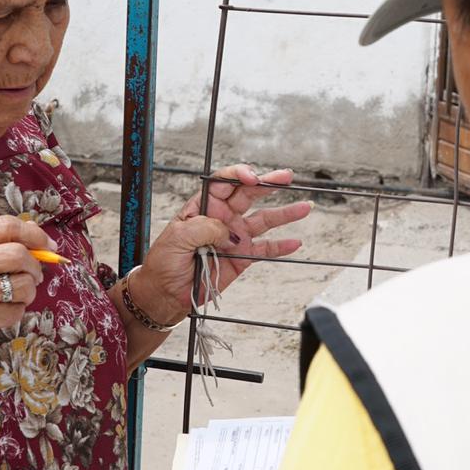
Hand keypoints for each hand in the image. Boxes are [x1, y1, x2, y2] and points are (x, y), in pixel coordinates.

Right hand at [0, 216, 51, 369]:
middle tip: (34, 273)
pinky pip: (18, 309)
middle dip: (35, 265)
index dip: (34, 234)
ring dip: (29, 290)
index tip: (47, 244)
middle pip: (19, 254)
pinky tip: (0, 310)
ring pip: (24, 283)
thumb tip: (36, 234)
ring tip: (15, 294)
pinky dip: (16, 310)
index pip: (6, 226)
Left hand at [132, 166, 311, 322]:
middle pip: (249, 194)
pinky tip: (296, 242)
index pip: (223, 183)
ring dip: (285, 213)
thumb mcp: (177, 238)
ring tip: (304, 207)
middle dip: (268, 183)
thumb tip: (229, 230)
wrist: (166, 294)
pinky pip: (266, 249)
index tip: (251, 177)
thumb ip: (205, 228)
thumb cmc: (164, 263)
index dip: (238, 175)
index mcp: (203, 207)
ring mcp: (235, 237)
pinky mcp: (242, 257)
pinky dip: (281, 246)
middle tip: (286, 177)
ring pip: (264, 219)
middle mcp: (222, 218)